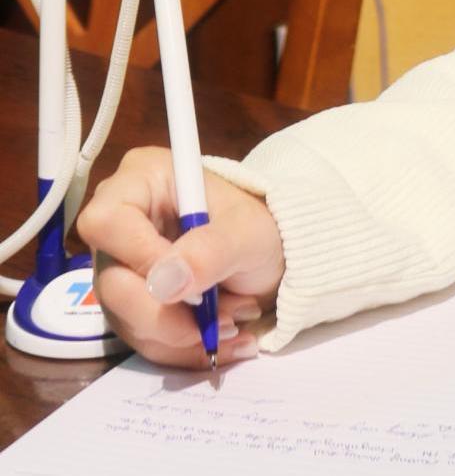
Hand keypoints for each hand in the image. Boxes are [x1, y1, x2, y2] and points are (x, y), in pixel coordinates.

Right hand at [76, 146, 285, 368]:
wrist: (272, 257)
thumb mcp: (248, 232)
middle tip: (225, 317)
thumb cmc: (261, 226)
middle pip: (113, 283)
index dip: (141, 256)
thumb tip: (163, 282)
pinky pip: (143, 340)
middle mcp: (121, 225)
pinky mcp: (128, 305)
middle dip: (171, 313)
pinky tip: (223, 340)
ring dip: (185, 333)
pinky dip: (184, 347)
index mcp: (143, 180)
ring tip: (235, 321)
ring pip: (127, 321)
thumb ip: (210, 250)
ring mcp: (120, 269)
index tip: (188, 281)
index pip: (107, 221)